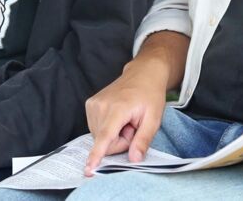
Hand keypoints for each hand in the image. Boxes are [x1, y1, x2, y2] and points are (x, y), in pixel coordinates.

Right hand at [83, 60, 168, 174]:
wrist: (142, 74)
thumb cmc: (150, 95)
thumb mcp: (154, 119)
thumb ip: (143, 140)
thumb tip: (134, 159)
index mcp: (118, 108)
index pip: (105, 137)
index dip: (97, 155)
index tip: (88, 169)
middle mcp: (101, 105)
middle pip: (105, 142)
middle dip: (120, 141)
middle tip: (133, 126)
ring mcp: (93, 104)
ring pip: (100, 137)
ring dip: (114, 135)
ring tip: (126, 120)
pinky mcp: (90, 105)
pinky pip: (96, 129)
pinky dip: (108, 128)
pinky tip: (118, 117)